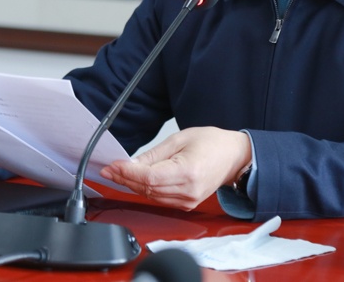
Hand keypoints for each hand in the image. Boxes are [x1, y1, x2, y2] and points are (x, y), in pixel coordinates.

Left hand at [100, 127, 251, 210]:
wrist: (233, 156)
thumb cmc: (212, 143)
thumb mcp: (180, 139)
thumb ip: (154, 154)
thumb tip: (131, 163)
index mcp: (188, 172)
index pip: (149, 178)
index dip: (127, 173)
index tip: (113, 165)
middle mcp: (188, 191)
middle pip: (147, 189)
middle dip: (125, 179)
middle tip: (110, 169)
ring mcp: (188, 200)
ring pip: (151, 196)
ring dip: (132, 185)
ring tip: (118, 173)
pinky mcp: (187, 204)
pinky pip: (160, 199)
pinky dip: (146, 190)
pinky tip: (136, 181)